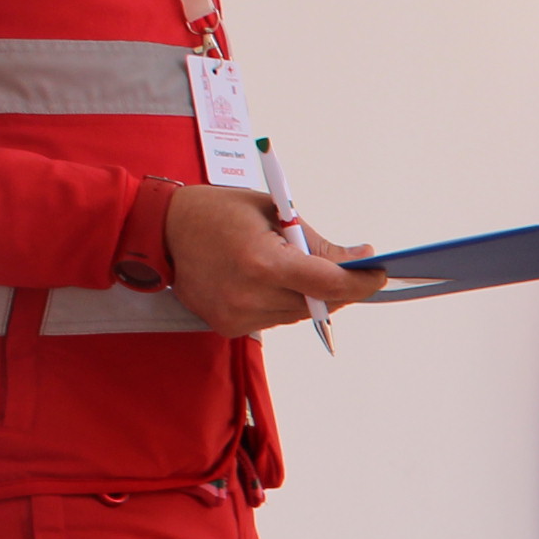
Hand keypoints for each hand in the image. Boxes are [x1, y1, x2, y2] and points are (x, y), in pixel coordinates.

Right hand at [163, 183, 386, 338]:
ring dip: (309, 296)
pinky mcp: (228, 326)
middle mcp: (250, 296)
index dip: (361, 282)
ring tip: (291, 267)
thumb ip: (318, 242)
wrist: (159, 229)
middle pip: (320, 304)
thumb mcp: (273, 213)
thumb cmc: (218, 212)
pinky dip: (283, 303)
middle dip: (339, 287)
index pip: (331, 285)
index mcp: (263, 263)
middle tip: (345, 267)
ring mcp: (237, 316)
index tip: (379, 274)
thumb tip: (360, 260)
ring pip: (300, 314)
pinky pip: (275, 319)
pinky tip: (269, 282)